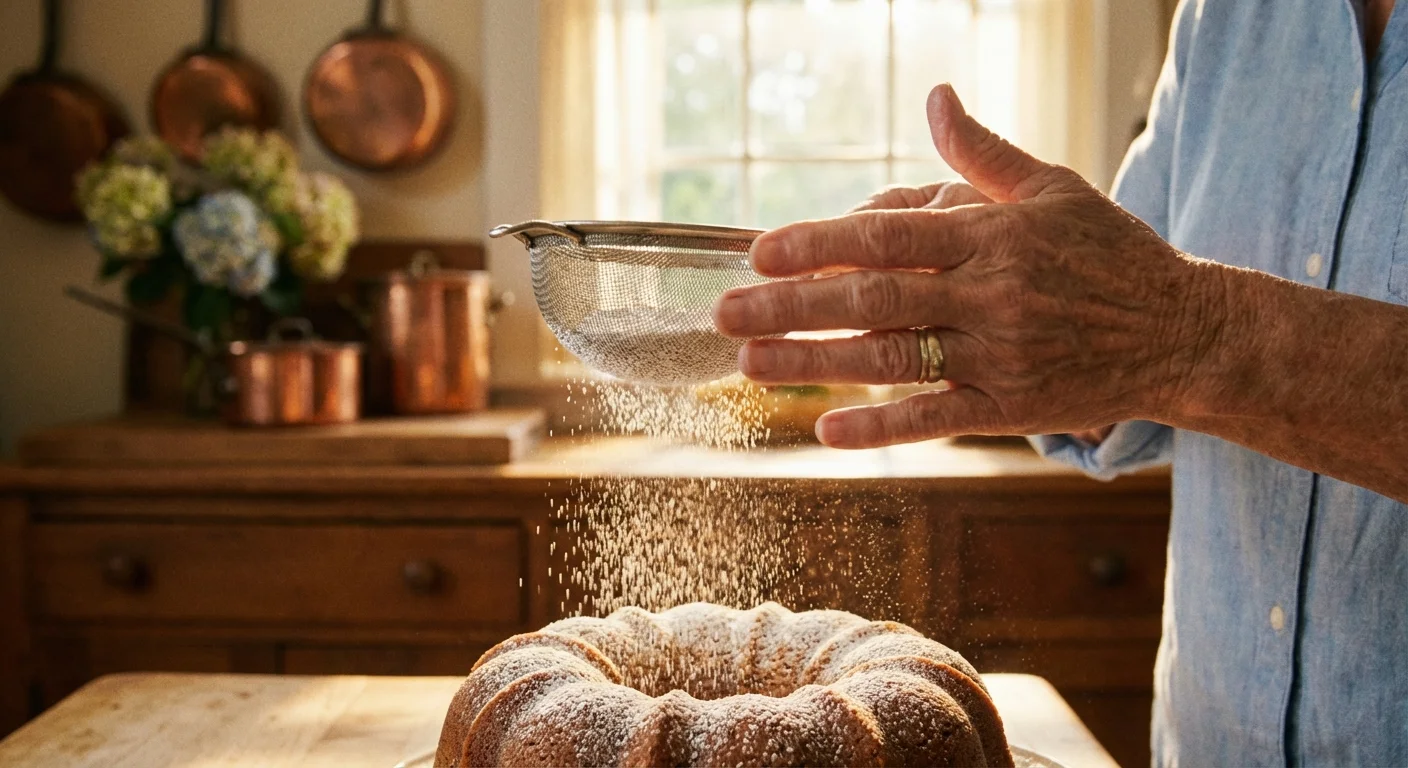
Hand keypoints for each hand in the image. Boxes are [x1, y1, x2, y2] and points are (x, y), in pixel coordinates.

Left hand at [713, 84, 1221, 448]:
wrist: (1182, 332)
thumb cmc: (1109, 253)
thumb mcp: (1052, 187)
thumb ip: (981, 152)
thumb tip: (935, 97)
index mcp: (993, 235)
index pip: (887, 238)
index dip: (818, 243)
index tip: (760, 251)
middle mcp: (990, 294)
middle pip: (872, 300)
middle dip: (791, 306)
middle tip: (726, 313)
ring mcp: (998, 355)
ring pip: (891, 360)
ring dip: (815, 363)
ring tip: (751, 365)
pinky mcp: (1009, 408)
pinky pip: (934, 419)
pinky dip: (880, 429)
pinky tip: (825, 432)